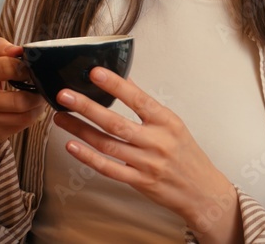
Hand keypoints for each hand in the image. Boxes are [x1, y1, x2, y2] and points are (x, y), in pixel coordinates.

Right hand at [0, 37, 46, 144]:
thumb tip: (18, 50)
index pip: (6, 68)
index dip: (25, 67)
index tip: (33, 68)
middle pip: (20, 100)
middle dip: (37, 93)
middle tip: (42, 85)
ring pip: (25, 115)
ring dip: (38, 105)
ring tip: (39, 97)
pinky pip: (22, 125)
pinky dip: (33, 116)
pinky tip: (31, 108)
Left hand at [52, 67, 242, 241]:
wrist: (202, 191)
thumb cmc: (186, 154)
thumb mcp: (174, 124)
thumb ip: (148, 106)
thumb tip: (126, 82)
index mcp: (166, 122)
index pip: (137, 99)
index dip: (115, 85)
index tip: (95, 73)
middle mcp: (156, 141)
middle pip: (115, 122)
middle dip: (86, 107)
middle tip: (64, 95)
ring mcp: (147, 163)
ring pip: (107, 144)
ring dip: (80, 130)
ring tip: (61, 117)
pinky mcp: (139, 182)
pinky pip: (108, 168)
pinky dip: (88, 157)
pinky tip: (72, 146)